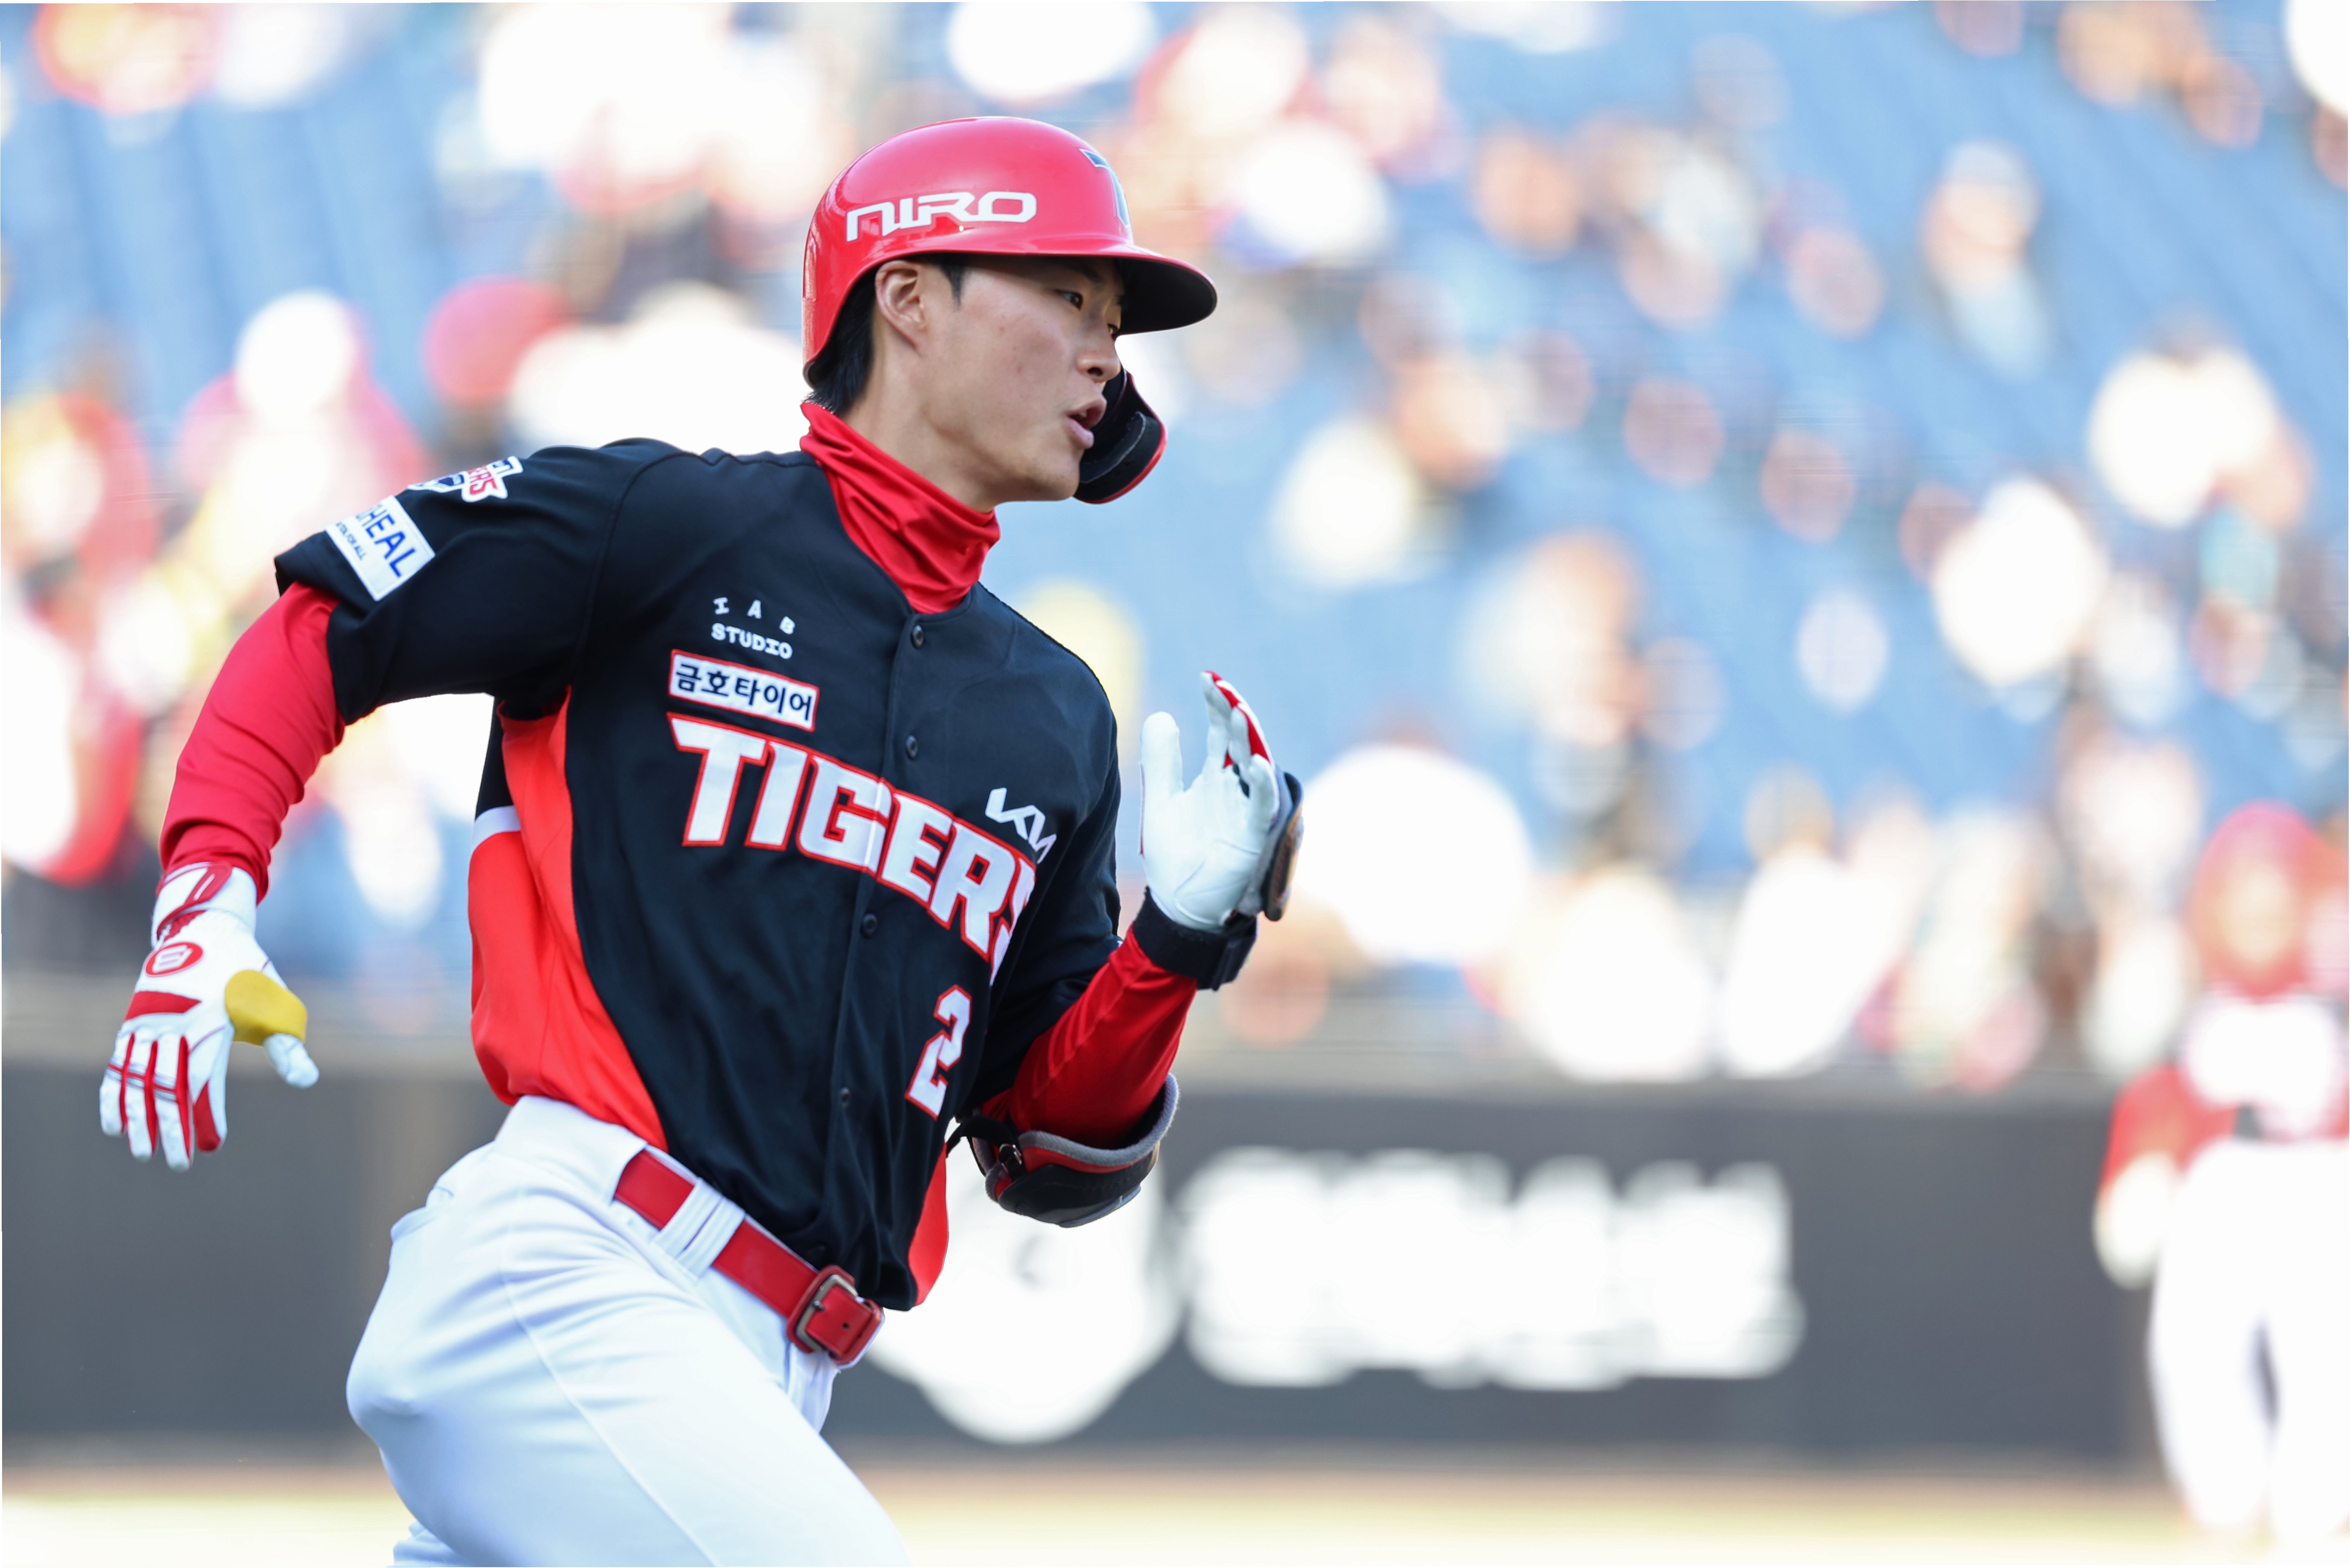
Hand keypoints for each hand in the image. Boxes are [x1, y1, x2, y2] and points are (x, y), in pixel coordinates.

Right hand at [101, 864, 317, 1169]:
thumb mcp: (276, 1004)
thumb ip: (287, 1047)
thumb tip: (308, 1082)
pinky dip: (113, 1094)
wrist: (207, 927)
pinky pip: (117, 1064)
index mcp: (210, 1023)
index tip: (213, 1145)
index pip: (203, 1080)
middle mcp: (174, 1024)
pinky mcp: (132, 1021)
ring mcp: (147, 1022)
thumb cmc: (250, 973)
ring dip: (137, 1118)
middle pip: (167, 1086)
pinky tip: (112, 1125)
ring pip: (137, 1079)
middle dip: (171, 1128)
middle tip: (178, 1165)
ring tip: (141, 1153)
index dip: (206, 1114)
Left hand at [1141, 673, 1280, 931]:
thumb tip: (1161, 715)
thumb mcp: (1161, 800)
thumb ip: (1161, 761)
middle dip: (1234, 713)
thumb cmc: (1174, 855)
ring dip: (1250, 740)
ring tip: (1238, 711)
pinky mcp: (1252, 836)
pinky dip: (1263, 785)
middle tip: (1222, 687)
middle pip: (1241, 741)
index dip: (1216, 704)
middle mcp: (1235, 789)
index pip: (1220, 731)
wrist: (1178, 905)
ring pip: (1256, 767)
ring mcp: (1246, 811)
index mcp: (1215, 777)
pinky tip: (1256, 763)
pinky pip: (1263, 806)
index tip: (1206, 678)